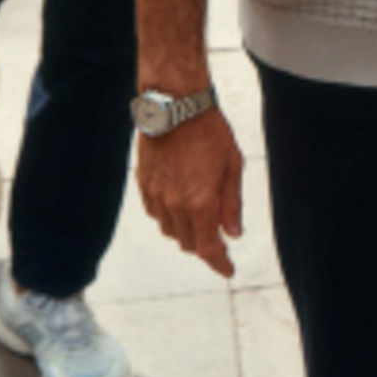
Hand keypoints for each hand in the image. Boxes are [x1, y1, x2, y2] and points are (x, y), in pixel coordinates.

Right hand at [136, 103, 245, 277]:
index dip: (219, 264)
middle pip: (188, 243)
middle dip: (205, 245)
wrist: (175, 106)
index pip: (209, 248)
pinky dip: (168, 216)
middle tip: (219, 237)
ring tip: (200, 216)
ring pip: (169, 231)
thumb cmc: (211, 133)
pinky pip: (155, 213)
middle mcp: (175, 205)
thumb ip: (232, 205)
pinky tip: (179, 203)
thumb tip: (233, 234)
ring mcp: (156, 195)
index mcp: (201, 203)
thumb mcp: (233, 167)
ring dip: (186, 231)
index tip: (228, 270)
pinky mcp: (143, 184)